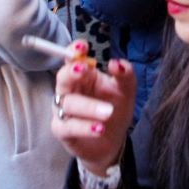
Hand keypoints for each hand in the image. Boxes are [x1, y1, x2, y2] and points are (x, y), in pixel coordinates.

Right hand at [51, 53, 135, 175]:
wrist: (113, 141)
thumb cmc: (115, 109)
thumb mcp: (126, 91)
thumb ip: (125, 75)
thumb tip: (117, 63)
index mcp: (84, 75)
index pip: (73, 59)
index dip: (73, 51)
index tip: (82, 47)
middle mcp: (70, 90)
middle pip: (63, 77)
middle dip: (71, 72)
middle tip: (84, 70)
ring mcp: (64, 110)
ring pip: (68, 103)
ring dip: (89, 106)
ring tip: (109, 112)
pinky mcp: (62, 131)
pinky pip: (68, 127)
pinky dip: (84, 127)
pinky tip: (99, 128)